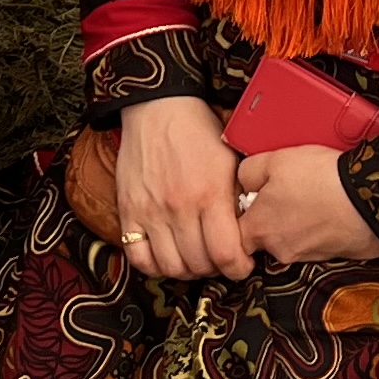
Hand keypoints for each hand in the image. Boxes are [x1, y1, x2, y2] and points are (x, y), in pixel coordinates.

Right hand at [113, 96, 250, 281]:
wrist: (158, 108)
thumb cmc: (198, 131)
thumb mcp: (231, 160)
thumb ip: (238, 198)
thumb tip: (250, 231)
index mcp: (210, 193)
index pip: (226, 253)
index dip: (238, 268)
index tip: (242, 264)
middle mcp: (179, 207)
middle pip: (199, 264)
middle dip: (215, 269)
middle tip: (219, 259)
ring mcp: (151, 211)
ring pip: (170, 266)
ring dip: (187, 270)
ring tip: (194, 258)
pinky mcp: (128, 211)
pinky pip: (138, 257)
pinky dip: (154, 265)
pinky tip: (167, 256)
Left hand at [232, 144, 378, 266]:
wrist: (370, 197)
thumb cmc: (319, 178)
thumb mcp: (274, 160)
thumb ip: (247, 173)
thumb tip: (243, 183)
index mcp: (259, 230)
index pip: (233, 236)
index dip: (239, 218)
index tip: (249, 202)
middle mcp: (279, 250)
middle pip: (264, 239)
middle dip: (270, 219)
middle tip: (284, 193)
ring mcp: (307, 256)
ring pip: (291, 240)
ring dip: (297, 223)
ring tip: (312, 196)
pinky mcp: (332, 256)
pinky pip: (317, 241)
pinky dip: (320, 227)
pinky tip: (329, 206)